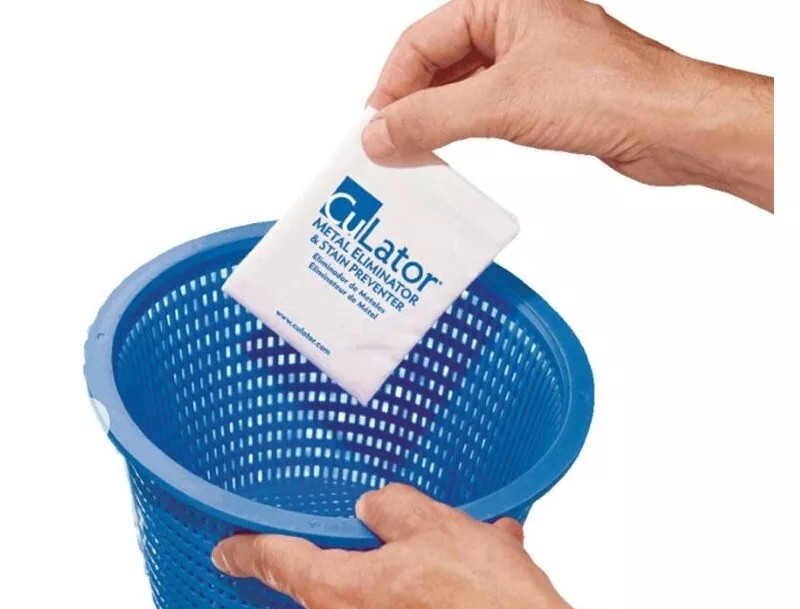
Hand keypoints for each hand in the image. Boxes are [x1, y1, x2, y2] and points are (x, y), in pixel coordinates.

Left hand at [212, 483, 588, 608]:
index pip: (275, 563)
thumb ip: (389, 507)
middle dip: (382, 574)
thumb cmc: (490, 599)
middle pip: (346, 596)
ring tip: (470, 590)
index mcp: (340, 595)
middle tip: (431, 559)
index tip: (227, 552)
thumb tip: (375, 510)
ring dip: (417, 608)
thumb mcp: (438, 523)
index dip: (246, 552)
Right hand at [363, 0, 773, 208]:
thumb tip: (378, 136)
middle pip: (438, 61)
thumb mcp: (502, 104)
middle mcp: (514, 24)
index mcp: (502, 1)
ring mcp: (530, 60)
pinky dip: (461, 130)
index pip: (422, 39)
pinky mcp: (544, 95)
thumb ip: (432, 119)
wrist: (668, 126)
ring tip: (410, 155)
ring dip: (434, 120)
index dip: (392, 85)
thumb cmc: (608, 92)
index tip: (373, 129)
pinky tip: (448, 153)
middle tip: (386, 146)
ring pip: (461, 87)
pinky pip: (485, 108)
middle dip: (410, 104)